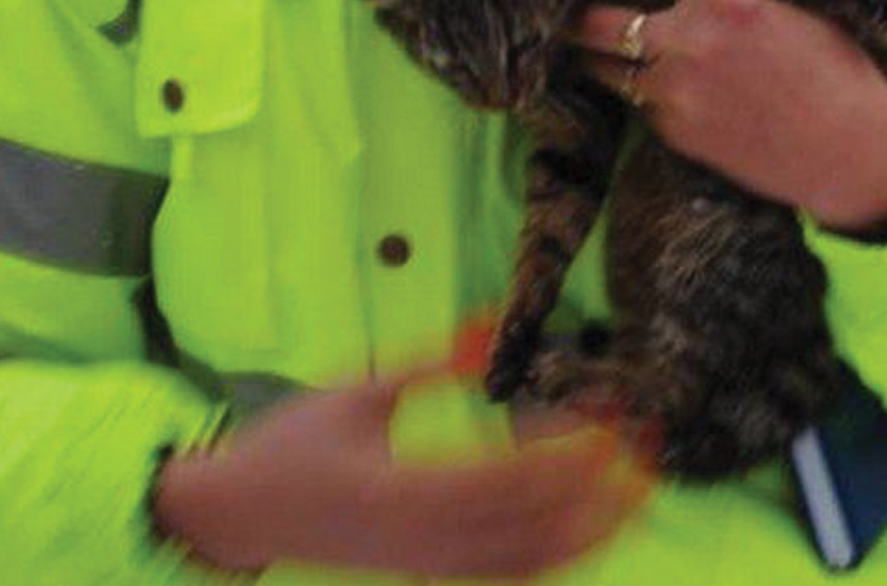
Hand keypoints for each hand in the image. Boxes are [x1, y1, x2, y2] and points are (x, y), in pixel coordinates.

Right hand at [154, 363, 649, 578]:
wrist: (239, 515)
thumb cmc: (293, 444)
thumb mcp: (358, 390)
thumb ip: (429, 363)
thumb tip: (492, 326)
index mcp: (400, 490)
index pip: (503, 479)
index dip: (563, 456)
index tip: (607, 424)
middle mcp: (423, 541)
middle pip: (531, 528)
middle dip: (597, 495)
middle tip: (646, 455)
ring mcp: (429, 566)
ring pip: (527, 562)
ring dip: (590, 532)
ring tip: (637, 494)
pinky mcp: (430, 574)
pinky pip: (505, 576)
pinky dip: (554, 558)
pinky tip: (590, 533)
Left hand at [572, 0, 886, 233]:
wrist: (856, 160)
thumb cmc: (844, 80)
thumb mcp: (801, 16)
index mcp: (730, 1)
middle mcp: (691, 44)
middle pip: (596, 22)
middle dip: (571, 10)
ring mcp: (676, 95)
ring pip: (604, 70)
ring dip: (597, 56)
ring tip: (591, 47)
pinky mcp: (676, 136)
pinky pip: (638, 107)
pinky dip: (640, 95)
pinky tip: (660, 92)